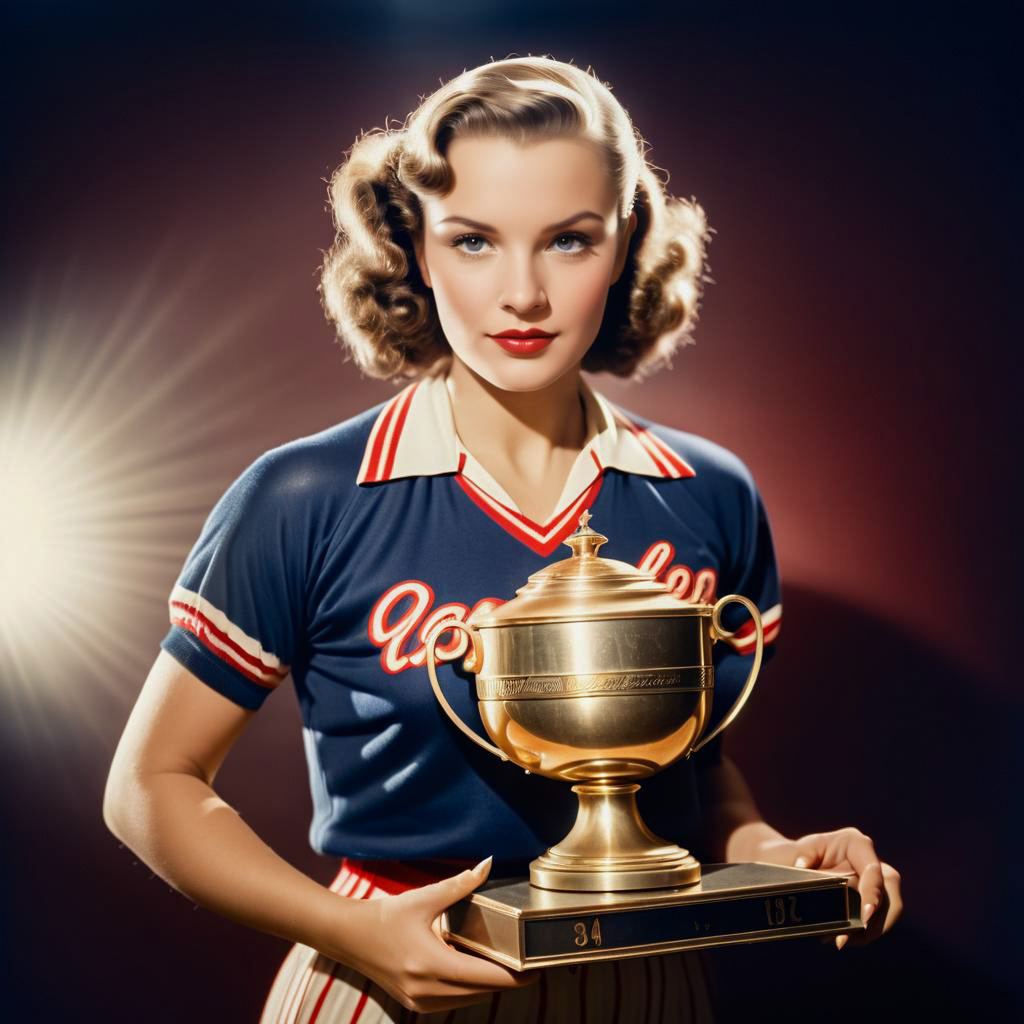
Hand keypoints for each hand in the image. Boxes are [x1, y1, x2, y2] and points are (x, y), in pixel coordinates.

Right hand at [321, 856, 538, 1012]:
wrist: (348, 937)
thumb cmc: (384, 917)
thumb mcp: (423, 898)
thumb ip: (460, 884)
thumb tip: (487, 864)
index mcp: (432, 965)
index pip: (486, 979)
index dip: (515, 977)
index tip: (536, 968)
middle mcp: (427, 990)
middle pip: (482, 992)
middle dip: (506, 980)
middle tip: (527, 962)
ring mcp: (420, 1002)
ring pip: (469, 1000)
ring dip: (487, 985)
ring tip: (505, 964)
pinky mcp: (416, 1004)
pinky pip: (454, 1001)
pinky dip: (468, 988)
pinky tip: (474, 968)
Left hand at [754, 827, 901, 949]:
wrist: (788, 865)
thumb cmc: (792, 857)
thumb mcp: (795, 854)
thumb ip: (805, 862)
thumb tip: (803, 869)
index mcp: (854, 843)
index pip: (873, 870)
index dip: (873, 894)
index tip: (865, 917)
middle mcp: (869, 860)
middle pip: (889, 893)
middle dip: (877, 922)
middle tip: (848, 940)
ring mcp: (873, 880)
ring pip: (887, 910)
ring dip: (868, 932)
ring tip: (838, 941)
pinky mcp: (870, 898)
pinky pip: (876, 919)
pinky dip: (861, 933)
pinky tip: (840, 939)